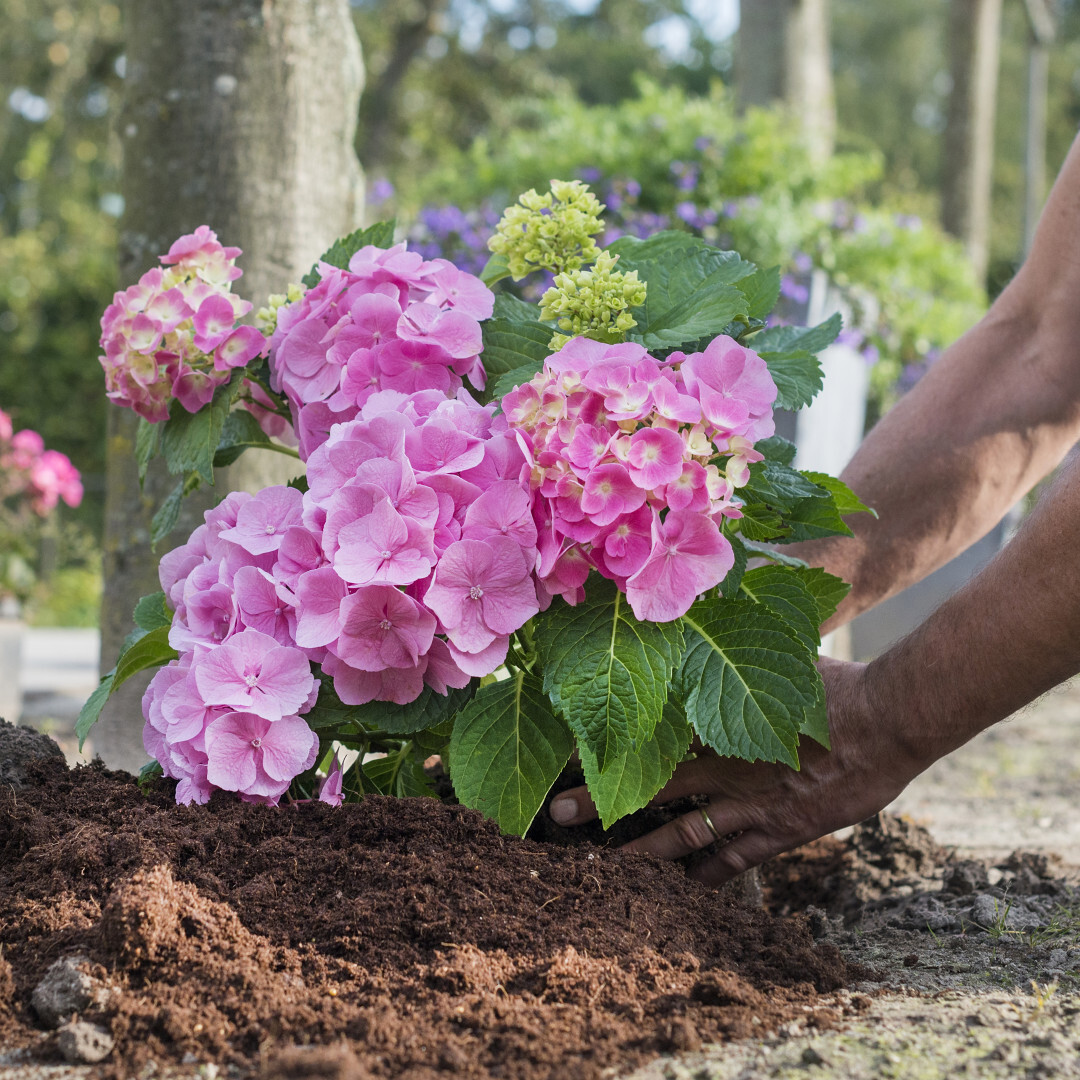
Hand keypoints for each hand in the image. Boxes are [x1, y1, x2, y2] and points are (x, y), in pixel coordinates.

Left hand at [547, 657, 925, 884]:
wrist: (887, 720)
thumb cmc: (835, 682)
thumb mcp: (778, 653)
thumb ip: (737, 642)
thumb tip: (709, 602)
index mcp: (716, 718)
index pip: (647, 736)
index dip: (607, 745)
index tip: (570, 749)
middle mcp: (724, 764)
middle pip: (650, 786)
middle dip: (600, 802)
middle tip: (556, 817)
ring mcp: (750, 803)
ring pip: (683, 832)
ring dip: (643, 852)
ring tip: (604, 869)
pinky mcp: (782, 830)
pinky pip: (736, 858)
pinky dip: (708, 874)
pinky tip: (683, 888)